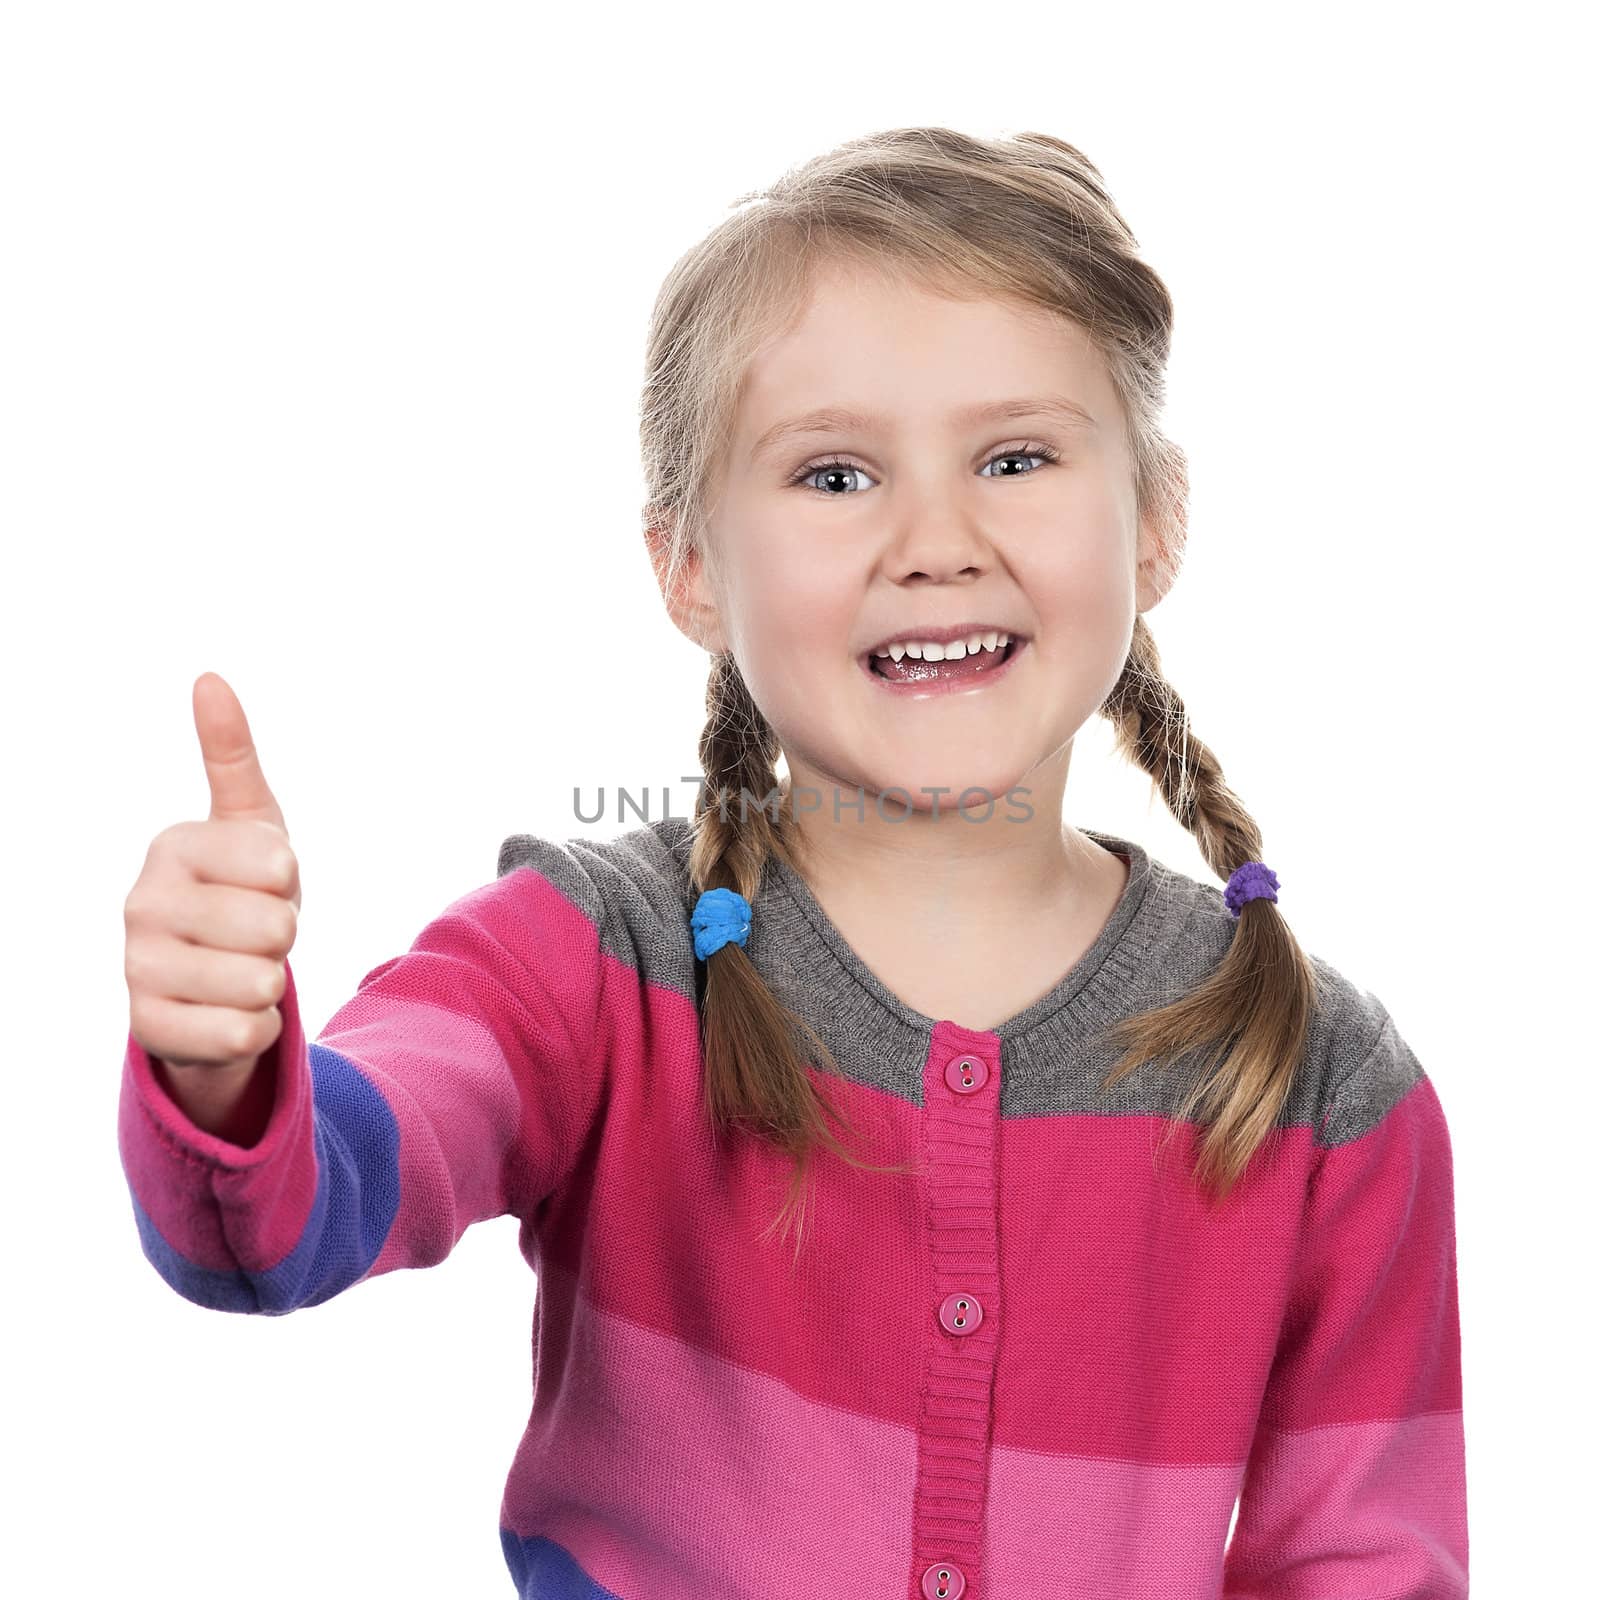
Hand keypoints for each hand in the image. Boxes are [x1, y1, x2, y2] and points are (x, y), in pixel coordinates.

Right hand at [124, 672, 300, 1072]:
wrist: (208, 980)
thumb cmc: (239, 888)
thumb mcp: (248, 822)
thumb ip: (232, 754)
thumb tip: (209, 678)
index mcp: (171, 846)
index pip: (278, 867)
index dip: (289, 882)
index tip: (261, 882)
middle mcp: (140, 905)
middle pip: (275, 928)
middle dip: (283, 935)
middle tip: (253, 933)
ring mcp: (137, 969)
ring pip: (263, 983)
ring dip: (272, 983)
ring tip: (240, 969)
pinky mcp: (148, 1030)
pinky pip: (246, 1033)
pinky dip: (256, 1028)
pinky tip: (227, 1011)